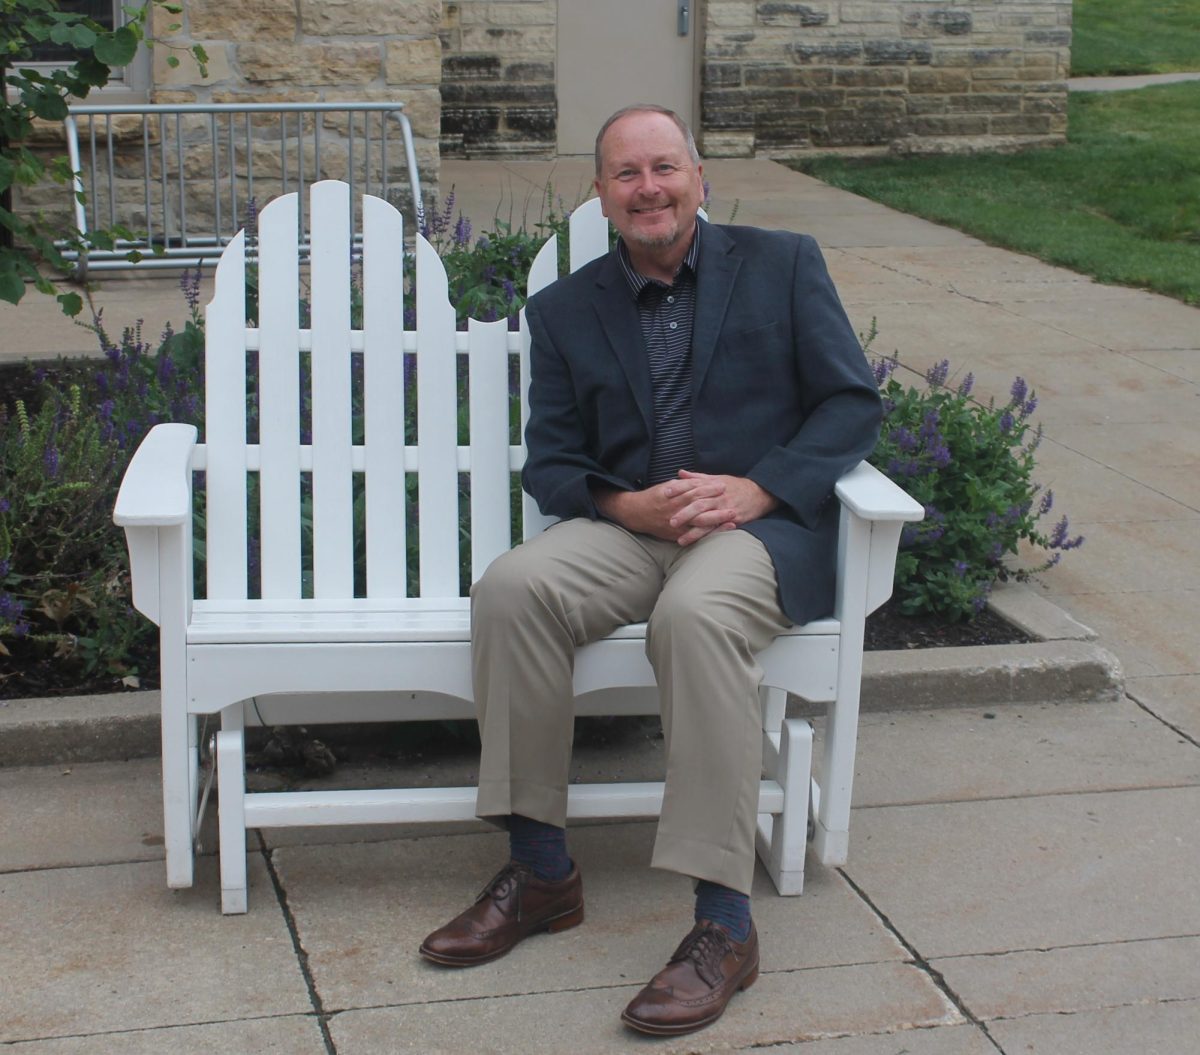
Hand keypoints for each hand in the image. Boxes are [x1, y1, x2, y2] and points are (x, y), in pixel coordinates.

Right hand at [594, 475, 734, 543]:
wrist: (636, 514)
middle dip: (717, 505)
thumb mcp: (667, 486)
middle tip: (732, 502)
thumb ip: (682, 483)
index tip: (722, 485)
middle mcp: (676, 510)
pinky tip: (720, 532)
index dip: (709, 488)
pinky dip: (708, 534)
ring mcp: (677, 524)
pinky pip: (695, 536)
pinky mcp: (676, 535)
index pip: (695, 490)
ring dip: (717, 521)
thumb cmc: (654, 498)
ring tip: (733, 518)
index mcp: (674, 496)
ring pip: (699, 523)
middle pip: (700, 507)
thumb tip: (696, 479)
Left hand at [669, 471, 779, 543]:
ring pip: (707, 520)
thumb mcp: (716, 478)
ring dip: (693, 531)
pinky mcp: (733, 521)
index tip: (665, 492)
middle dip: (684, 513)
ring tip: (679, 539)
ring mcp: (725, 510)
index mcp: (712, 486)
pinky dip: (707, 538)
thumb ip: (697, 477)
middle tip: (669, 520)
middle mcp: (718, 497)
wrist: (759, 493)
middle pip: (698, 505)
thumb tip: (680, 473)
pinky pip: (718, 530)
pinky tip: (698, 544)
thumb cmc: (735, 486)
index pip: (692, 486)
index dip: (678, 489)